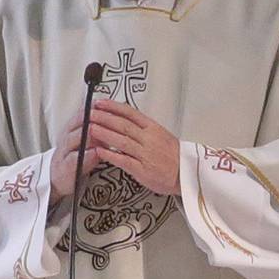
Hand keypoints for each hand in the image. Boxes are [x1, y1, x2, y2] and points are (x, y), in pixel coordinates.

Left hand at [51, 102, 182, 204]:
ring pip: (122, 141)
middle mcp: (149, 139)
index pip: (130, 113)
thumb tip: (125, 118)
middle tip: (89, 113)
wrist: (188, 175)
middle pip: (123, 125)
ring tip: (90, 128)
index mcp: (153, 128)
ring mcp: (146, 154)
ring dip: (104, 133)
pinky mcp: (143, 170)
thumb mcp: (161, 135)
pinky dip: (110, 155)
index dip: (113, 107)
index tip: (100, 102)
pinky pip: (124, 160)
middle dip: (104, 117)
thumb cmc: (174, 157)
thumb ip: (143, 128)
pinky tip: (99, 150)